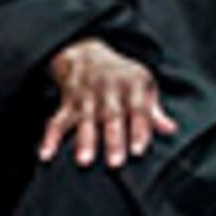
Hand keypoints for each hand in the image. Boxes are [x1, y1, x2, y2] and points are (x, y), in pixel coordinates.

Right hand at [38, 38, 177, 167]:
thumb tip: (170, 130)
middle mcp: (108, 89)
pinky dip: (49, 138)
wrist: (86, 52)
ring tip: (84, 161)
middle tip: (115, 163)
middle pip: (111, 116)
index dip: (140, 129)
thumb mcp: (142, 85)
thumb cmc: (122, 75)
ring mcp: (86, 95)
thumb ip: (153, 110)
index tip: (139, 151)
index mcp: (132, 84)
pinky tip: (45, 155)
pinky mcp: (67, 101)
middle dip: (113, 139)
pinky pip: (56, 120)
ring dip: (84, 140)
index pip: (138, 108)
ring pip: (84, 120)